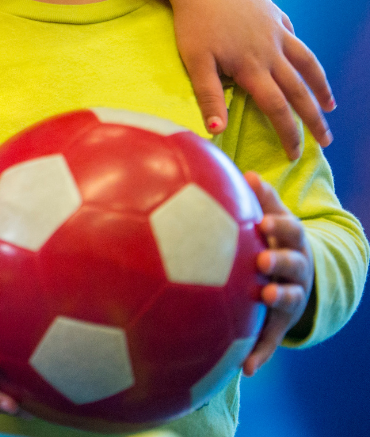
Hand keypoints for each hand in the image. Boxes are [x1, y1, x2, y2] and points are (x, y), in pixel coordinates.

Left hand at [167, 0, 332, 159]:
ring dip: (319, 86)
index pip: (277, 109)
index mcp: (253, 66)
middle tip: (325, 141)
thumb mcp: (195, 60)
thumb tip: (217, 130)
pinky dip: (301, 52)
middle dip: (314, 119)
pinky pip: (293, 36)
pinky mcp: (273, 12)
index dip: (288, 134)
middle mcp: (272, 50)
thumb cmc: (192, 20)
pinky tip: (304, 61)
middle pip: (299, 90)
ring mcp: (275, 29)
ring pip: (307, 62)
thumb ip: (208, 95)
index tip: (294, 155)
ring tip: (329, 105)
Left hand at [242, 173, 314, 375]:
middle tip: (262, 260)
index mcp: (292, 242)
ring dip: (279, 300)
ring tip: (264, 298)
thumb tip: (246, 173)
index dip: (278, 226)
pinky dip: (261, 354)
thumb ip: (261, 198)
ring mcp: (292, 295)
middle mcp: (297, 270)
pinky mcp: (282, 321)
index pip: (290, 230)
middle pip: (294, 266)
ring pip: (290, 300)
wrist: (296, 270)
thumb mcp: (272, 215)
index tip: (260, 222)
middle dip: (280, 262)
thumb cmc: (272, 235)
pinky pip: (271, 339)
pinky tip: (246, 369)